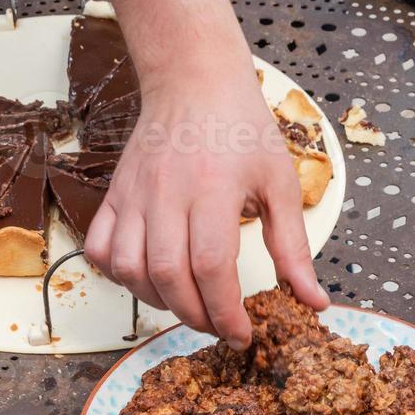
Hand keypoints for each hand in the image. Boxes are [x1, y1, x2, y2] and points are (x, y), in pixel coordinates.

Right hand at [84, 45, 328, 350]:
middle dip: (196, 317)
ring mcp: (133, 194)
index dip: (226, 312)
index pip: (212, 267)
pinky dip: (119, 275)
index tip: (243, 334)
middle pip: (169, 276)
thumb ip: (294, 248)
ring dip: (158, 300)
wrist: (193, 80)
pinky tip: (149, 277)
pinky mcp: (114, 194)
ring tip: (188, 303)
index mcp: (214, 189)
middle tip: (219, 327)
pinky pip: (100, 249)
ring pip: (129, 268)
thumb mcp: (281, 184)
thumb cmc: (241, 129)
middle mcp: (167, 193)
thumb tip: (313, 302)